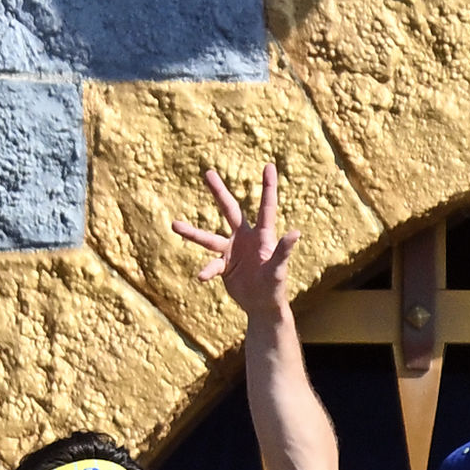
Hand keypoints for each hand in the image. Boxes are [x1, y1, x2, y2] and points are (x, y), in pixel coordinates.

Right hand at [171, 164, 298, 333]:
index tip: (269, 165)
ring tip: (174, 224)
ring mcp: (232, 250)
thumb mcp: (278, 269)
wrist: (262, 304)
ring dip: (192, 232)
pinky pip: (211, 265)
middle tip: (207, 173)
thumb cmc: (275, 286)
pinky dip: (207, 271)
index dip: (268, 187)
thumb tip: (295, 233)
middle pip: (230, 210)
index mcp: (262, 236)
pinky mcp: (223, 265)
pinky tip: (201, 277)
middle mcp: (245, 238)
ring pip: (209, 238)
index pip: (266, 207)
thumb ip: (283, 251)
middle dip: (219, 192)